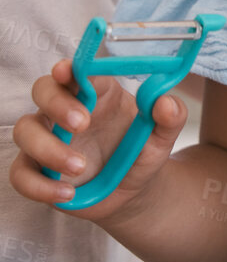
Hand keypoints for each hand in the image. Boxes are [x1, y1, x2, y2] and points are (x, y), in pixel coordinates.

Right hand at [9, 58, 188, 224]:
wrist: (133, 192)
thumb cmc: (142, 153)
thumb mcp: (162, 139)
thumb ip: (170, 118)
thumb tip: (166, 102)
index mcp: (98, 93)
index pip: (78, 72)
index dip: (69, 68)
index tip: (68, 71)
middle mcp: (66, 110)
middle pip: (43, 90)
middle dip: (56, 103)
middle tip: (82, 123)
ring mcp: (47, 139)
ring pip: (25, 131)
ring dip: (48, 148)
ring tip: (81, 167)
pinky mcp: (37, 169)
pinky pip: (20, 174)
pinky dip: (39, 185)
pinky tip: (66, 193)